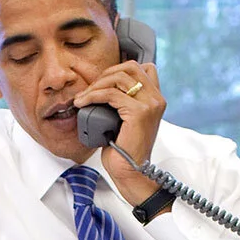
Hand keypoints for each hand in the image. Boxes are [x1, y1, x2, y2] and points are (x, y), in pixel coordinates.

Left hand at [76, 59, 165, 204]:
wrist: (130, 171)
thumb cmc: (124, 149)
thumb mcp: (126, 119)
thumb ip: (124, 101)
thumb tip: (103, 85)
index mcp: (156, 98)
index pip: (143, 67)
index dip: (121, 69)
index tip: (103, 84)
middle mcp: (157, 98)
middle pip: (130, 67)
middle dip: (106, 74)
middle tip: (90, 89)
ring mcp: (150, 104)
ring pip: (119, 78)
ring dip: (97, 85)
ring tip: (83, 98)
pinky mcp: (139, 112)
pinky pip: (111, 95)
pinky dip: (93, 96)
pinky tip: (82, 103)